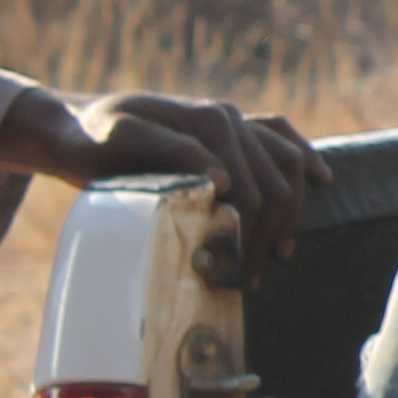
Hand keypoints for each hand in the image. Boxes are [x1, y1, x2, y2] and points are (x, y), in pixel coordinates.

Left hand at [0, 90, 332, 259]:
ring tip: (280, 251)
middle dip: (270, 233)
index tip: (239, 274)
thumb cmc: (92, 139)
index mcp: (211, 122)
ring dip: (290, 210)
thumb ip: (172, 151)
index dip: (250, 235)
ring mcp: (234, 121)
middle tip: (254, 279)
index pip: (252, 189)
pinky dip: (302, 155)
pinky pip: (279, 137)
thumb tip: (224, 180)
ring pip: (286, 163)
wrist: (76, 126)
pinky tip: (321, 178)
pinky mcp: (231, 128)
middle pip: (274, 183)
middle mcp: (230, 118)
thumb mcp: (119, 141)